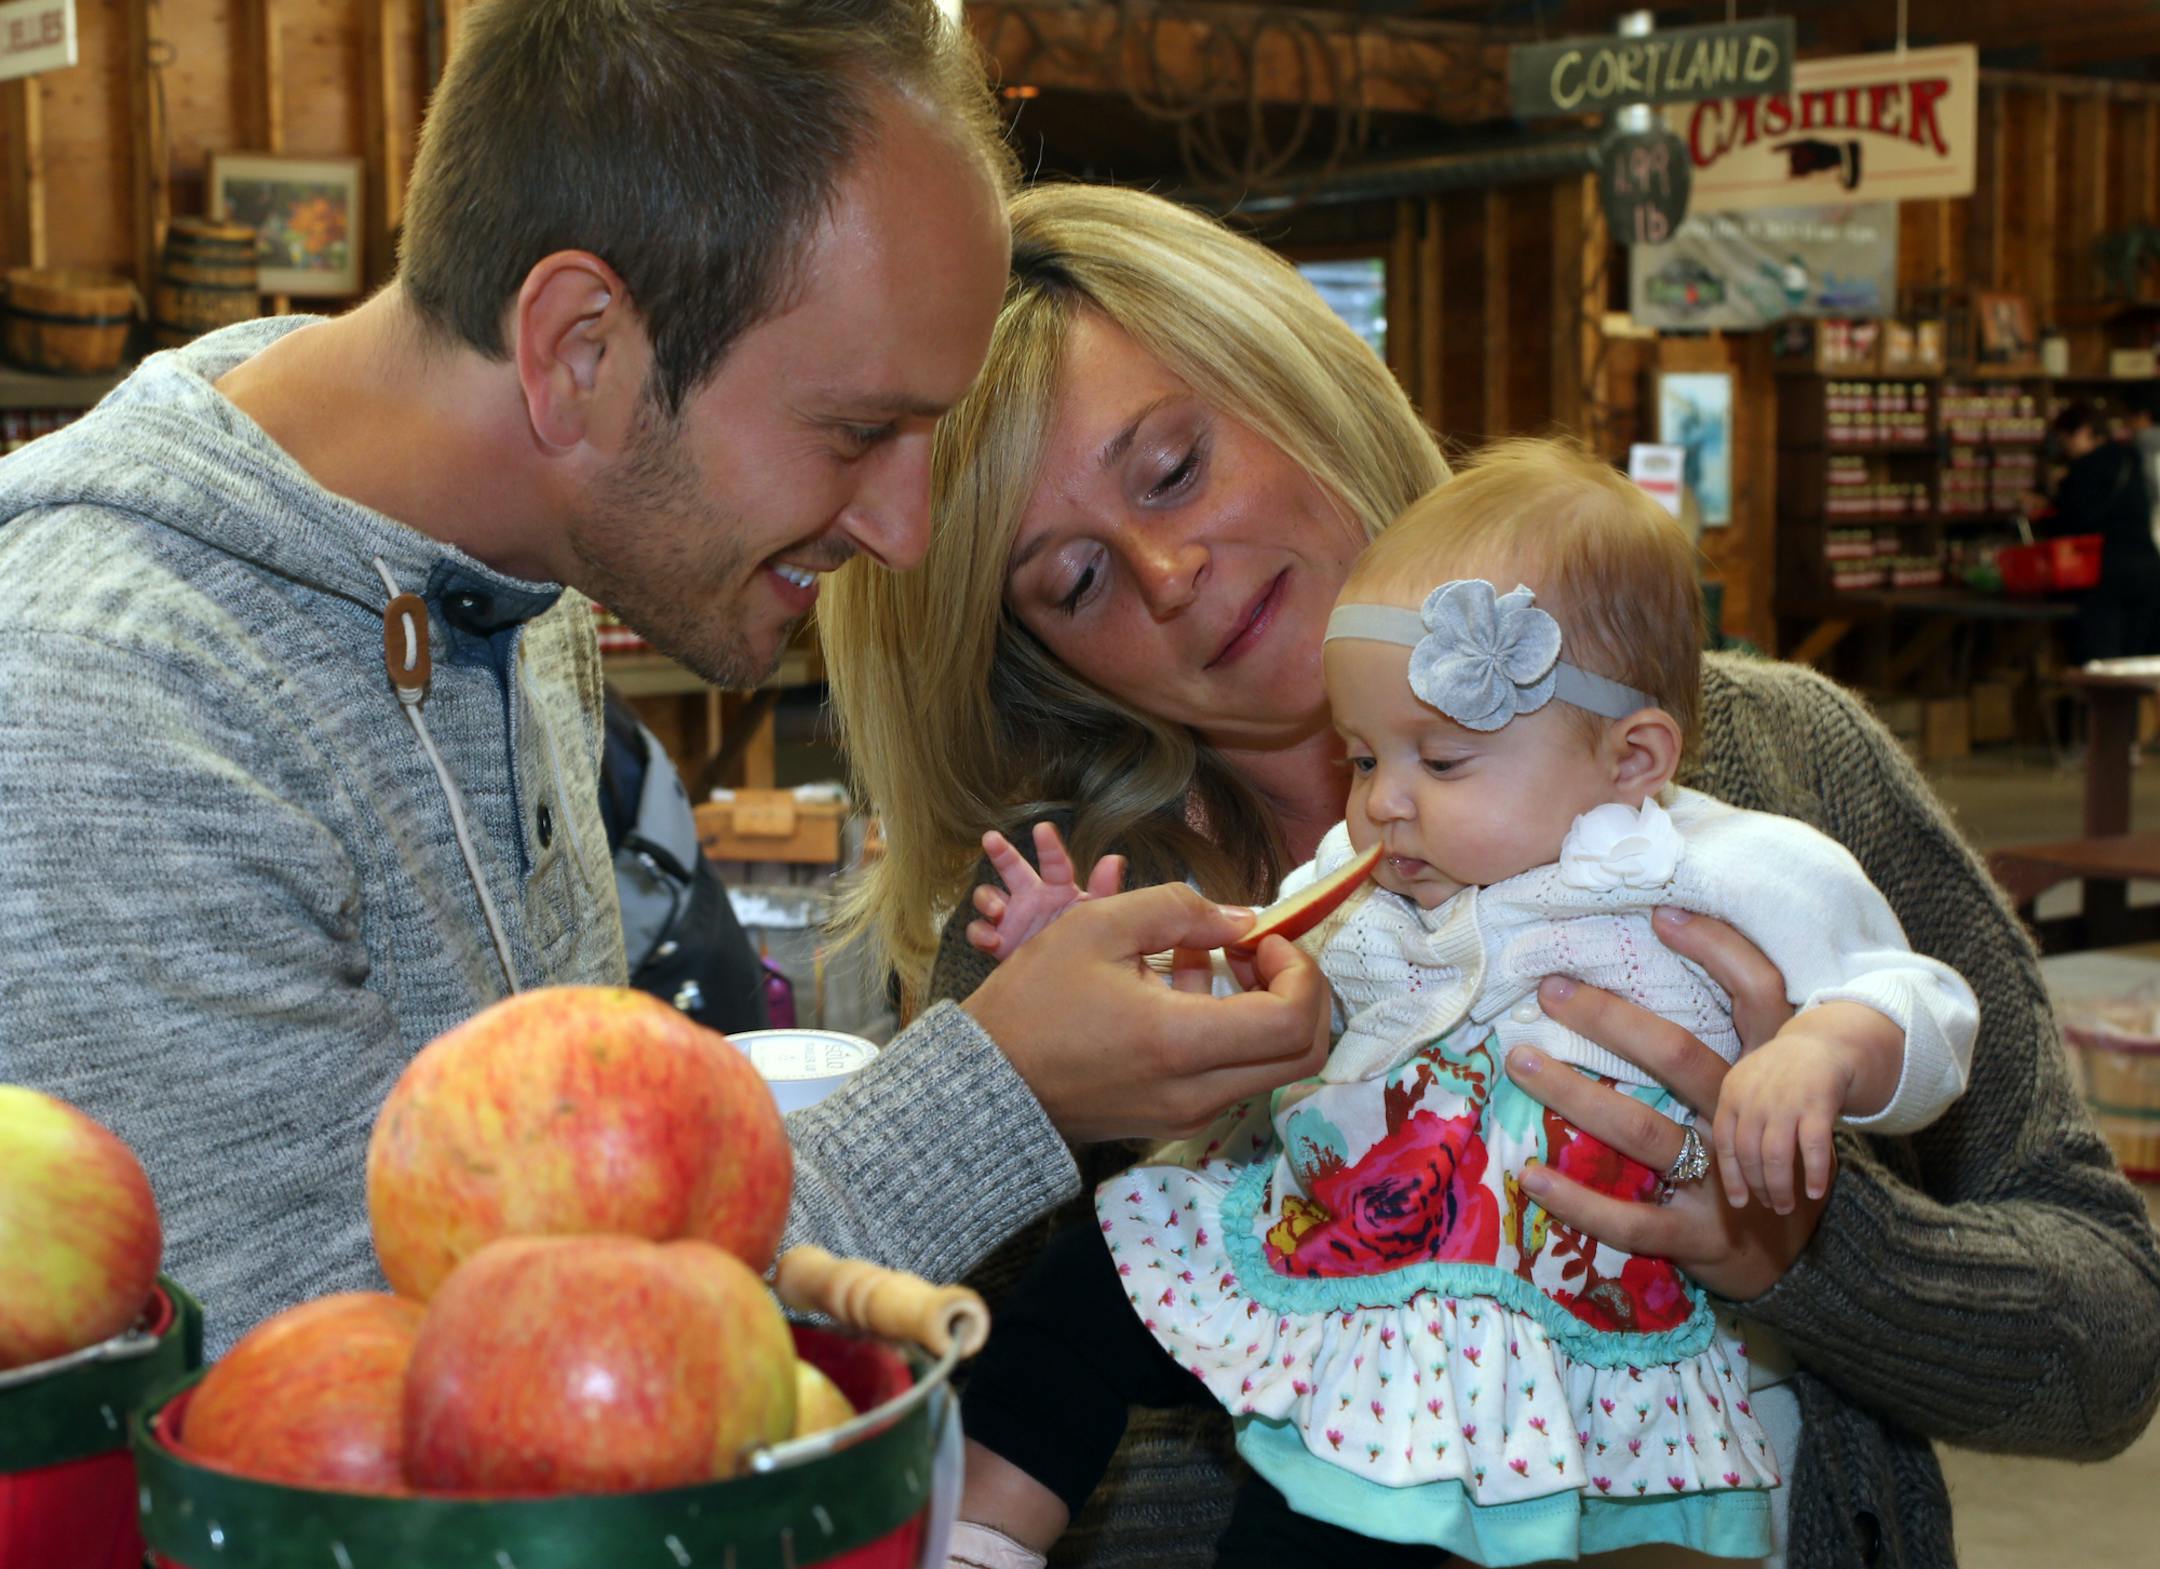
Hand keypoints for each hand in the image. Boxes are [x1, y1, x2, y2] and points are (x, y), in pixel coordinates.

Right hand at [962, 882, 1329, 1144]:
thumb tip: (1243, 919)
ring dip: (1260, 1006)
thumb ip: (1179, 909)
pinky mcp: (1175, 1120)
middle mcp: (1197, 1092)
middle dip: (1298, 992)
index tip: (1263, 938)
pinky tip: (1179, 985)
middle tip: (1255, 949)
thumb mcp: (1097, 926)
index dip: (1299, 971)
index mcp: (1180, 1044)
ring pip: (1270, 1065)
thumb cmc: (1033, 1001)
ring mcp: (1189, 1114)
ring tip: (1202, 955)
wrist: (986, 1082)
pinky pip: (1232, 1074)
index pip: (1293, 1022)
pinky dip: (1230, 1029)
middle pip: (1302, 1054)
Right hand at [966, 823, 1124, 960]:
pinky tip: (991, 939)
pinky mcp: (998, 940)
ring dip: (987, 898)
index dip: (1049, 846)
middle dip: (1001, 852)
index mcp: (1058, 889)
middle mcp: (1032, 897)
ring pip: (989, 896)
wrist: (1066, 982)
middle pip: (1012, 868)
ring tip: (997, 909)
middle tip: (991, 838)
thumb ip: (1104, 890)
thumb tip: (1113, 859)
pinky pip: (979, 930)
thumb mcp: (1096, 917)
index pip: (1054, 863)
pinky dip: (980, 933)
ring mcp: (1012, 917)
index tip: (1042, 829)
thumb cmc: (1084, 945)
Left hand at [1505, 906, 1827, 1301]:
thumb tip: (1643, 972)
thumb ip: (1714, 1047)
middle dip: (1608, 1018)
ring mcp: (1730, 1181)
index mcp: (1763, 1077)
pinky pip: (1633, 1219)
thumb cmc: (1756, 1161)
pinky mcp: (1705, 1237)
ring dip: (1573, 1094)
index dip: (1717, 949)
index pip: (1756, 995)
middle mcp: (1747, 1121)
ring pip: (1643, 1129)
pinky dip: (1577, 1199)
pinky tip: (1529, 1176)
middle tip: (1549, 988)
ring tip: (1520, 1060)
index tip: (1659, 913)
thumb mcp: (1754, 1098)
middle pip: (1678, 1054)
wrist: (1804, 1263)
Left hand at [1712, 1039, 1845, 1213]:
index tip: (1739, 1203)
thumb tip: (1731, 1173)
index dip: (1731, 1177)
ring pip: (1777, 1157)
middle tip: (1770, 1206)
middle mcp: (1755, 1099)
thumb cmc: (1778, 1076)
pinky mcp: (1818, 1104)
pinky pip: (1813, 1148)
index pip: (1724, 1144)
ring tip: (1787, 1206)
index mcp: (1732, 1095)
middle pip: (1750, 1155)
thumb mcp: (1747, 1088)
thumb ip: (1737, 1121)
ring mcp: (1786, 1101)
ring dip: (1781, 1188)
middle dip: (1759, 1187)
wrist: (1818, 1045)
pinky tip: (1814, 1192)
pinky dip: (1813, 1174)